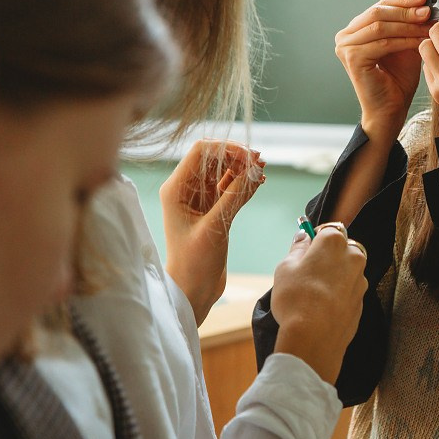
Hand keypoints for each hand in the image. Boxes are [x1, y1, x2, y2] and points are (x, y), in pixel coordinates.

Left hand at [160, 140, 264, 324]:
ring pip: (224, 170)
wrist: (193, 290)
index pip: (201, 152)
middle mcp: (186, 189)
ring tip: (262, 172)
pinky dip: (245, 182)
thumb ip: (234, 197)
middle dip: (238, 156)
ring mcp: (201, 198)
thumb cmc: (194, 263)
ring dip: (244, 168)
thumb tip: (255, 170)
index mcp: (176, 189)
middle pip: (214, 158)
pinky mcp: (214, 208)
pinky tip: (259, 182)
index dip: (227, 148)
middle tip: (260, 164)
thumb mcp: (215, 228)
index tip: (249, 157)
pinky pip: (231, 186)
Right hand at [271, 225, 367, 384]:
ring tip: (313, 293)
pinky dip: (339, 294)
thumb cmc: (296, 298)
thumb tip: (303, 237)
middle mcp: (354, 257)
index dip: (315, 239)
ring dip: (335, 276)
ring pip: (347, 270)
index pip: (328, 229)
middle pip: (342, 248)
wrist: (314, 339)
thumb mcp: (285, 268)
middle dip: (328, 256)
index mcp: (335, 242)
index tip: (305, 250)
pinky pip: (349, 290)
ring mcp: (360, 280)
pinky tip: (322, 307)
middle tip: (307, 273)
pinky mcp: (362, 301)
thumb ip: (297, 248)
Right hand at [335, 0, 432, 140]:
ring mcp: (345, 46)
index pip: (380, 6)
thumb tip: (427, 3)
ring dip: (407, 25)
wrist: (390, 111)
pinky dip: (404, 40)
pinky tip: (421, 41)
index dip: (403, 0)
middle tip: (428, 10)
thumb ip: (410, 25)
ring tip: (428, 25)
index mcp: (355, 29)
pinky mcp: (352, 58)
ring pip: (381, 26)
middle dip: (406, 10)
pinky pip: (383, 42)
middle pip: (379, 12)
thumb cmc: (398, 81)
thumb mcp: (406, 45)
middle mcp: (345, 35)